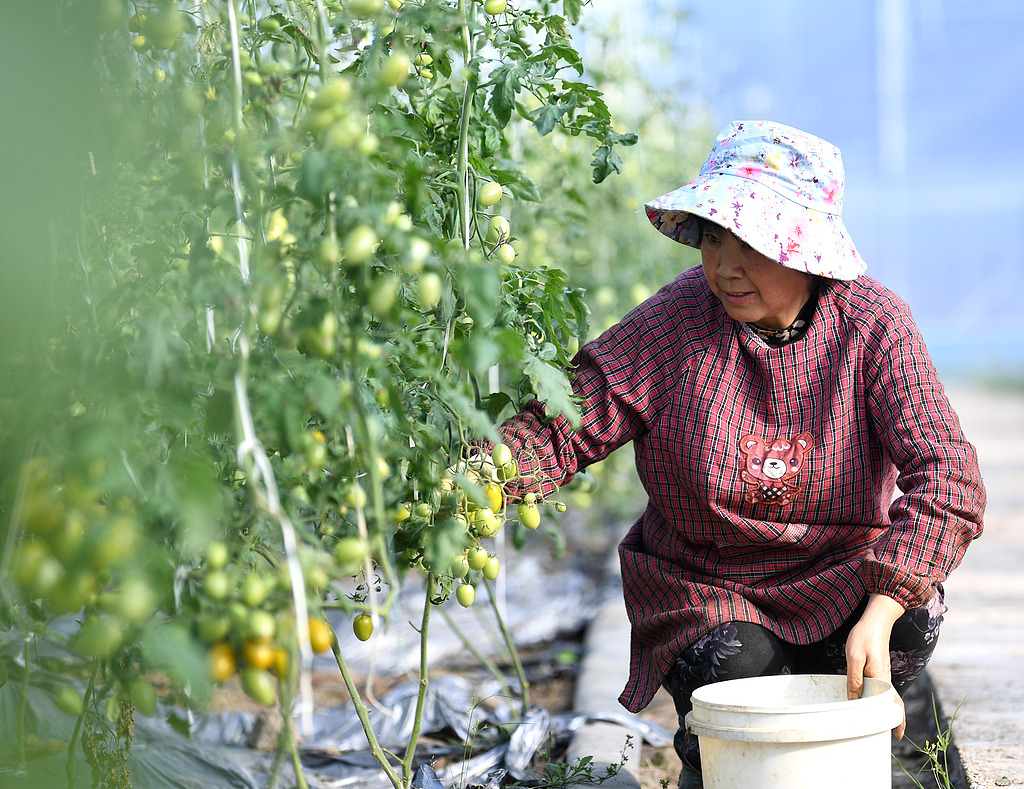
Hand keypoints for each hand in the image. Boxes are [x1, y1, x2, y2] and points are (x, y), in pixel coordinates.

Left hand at [845, 593, 906, 738]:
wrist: (875, 619)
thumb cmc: (864, 636)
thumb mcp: (854, 657)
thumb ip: (854, 679)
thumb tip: (854, 699)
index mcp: (882, 677)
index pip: (892, 703)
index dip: (897, 719)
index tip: (898, 734)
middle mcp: (886, 677)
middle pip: (890, 702)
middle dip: (890, 718)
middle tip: (883, 734)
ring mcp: (883, 673)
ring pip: (884, 695)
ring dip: (881, 708)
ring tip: (874, 722)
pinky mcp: (878, 669)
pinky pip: (879, 687)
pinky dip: (876, 697)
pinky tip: (868, 700)